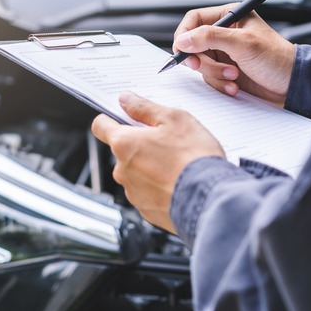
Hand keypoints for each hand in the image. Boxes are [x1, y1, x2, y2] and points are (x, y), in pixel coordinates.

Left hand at [91, 92, 224, 233]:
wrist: (210, 199)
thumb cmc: (194, 157)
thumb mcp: (174, 119)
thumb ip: (145, 108)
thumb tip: (126, 100)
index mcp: (124, 144)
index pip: (100, 126)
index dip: (110, 119)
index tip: (122, 116)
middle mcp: (122, 170)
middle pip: (123, 150)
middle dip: (140, 144)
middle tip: (166, 141)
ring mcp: (133, 192)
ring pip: (136, 172)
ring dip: (150, 167)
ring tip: (177, 164)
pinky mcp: (146, 210)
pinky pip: (148, 192)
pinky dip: (159, 186)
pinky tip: (179, 182)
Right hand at [174, 4, 295, 105]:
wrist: (292, 85)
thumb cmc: (276, 58)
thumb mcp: (242, 44)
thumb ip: (210, 38)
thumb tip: (183, 39)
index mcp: (230, 17)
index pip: (194, 20)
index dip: (184, 34)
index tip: (182, 51)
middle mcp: (224, 33)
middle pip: (193, 44)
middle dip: (201, 59)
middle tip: (201, 67)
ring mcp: (224, 53)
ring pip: (200, 64)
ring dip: (214, 74)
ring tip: (234, 76)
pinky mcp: (225, 71)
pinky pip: (209, 78)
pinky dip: (219, 83)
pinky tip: (235, 86)